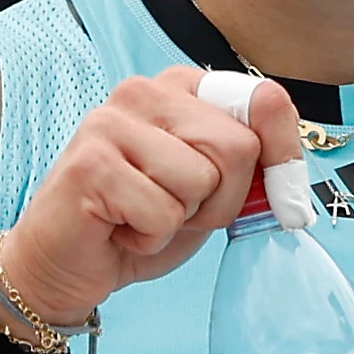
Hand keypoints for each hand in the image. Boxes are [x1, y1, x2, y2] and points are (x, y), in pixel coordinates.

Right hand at [0, 66, 286, 327]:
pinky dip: (149, 239)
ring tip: (141, 217)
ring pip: (201, 180)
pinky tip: (119, 229)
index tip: (282, 199)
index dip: (283, 158)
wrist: (64, 266)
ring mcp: (112, 121)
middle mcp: (144, 90)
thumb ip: (250, 169)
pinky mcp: (92, 163)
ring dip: (180, 221)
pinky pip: (162, 213)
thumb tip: (289, 177)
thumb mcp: (211, 194)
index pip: (265, 102)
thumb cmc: (137, 224)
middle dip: (220, 200)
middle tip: (175, 211)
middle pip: (238, 146)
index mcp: (179, 87)